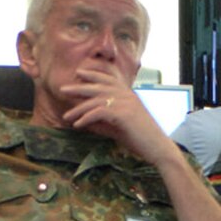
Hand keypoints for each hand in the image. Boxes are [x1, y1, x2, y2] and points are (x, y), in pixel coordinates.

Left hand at [60, 67, 177, 161]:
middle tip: (62, 89)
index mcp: (128, 94)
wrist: (158, 148)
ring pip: (96, 100)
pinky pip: (99, 112)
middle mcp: (127, 95)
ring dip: (78, 109)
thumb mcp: (120, 126)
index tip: (79, 72)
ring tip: (66, 116)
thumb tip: (86, 119)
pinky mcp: (123, 113)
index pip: (108, 78)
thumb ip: (105, 120)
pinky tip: (78, 125)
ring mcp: (125, 103)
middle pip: (98, 86)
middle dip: (79, 87)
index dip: (93, 74)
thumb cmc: (141, 138)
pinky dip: (86, 118)